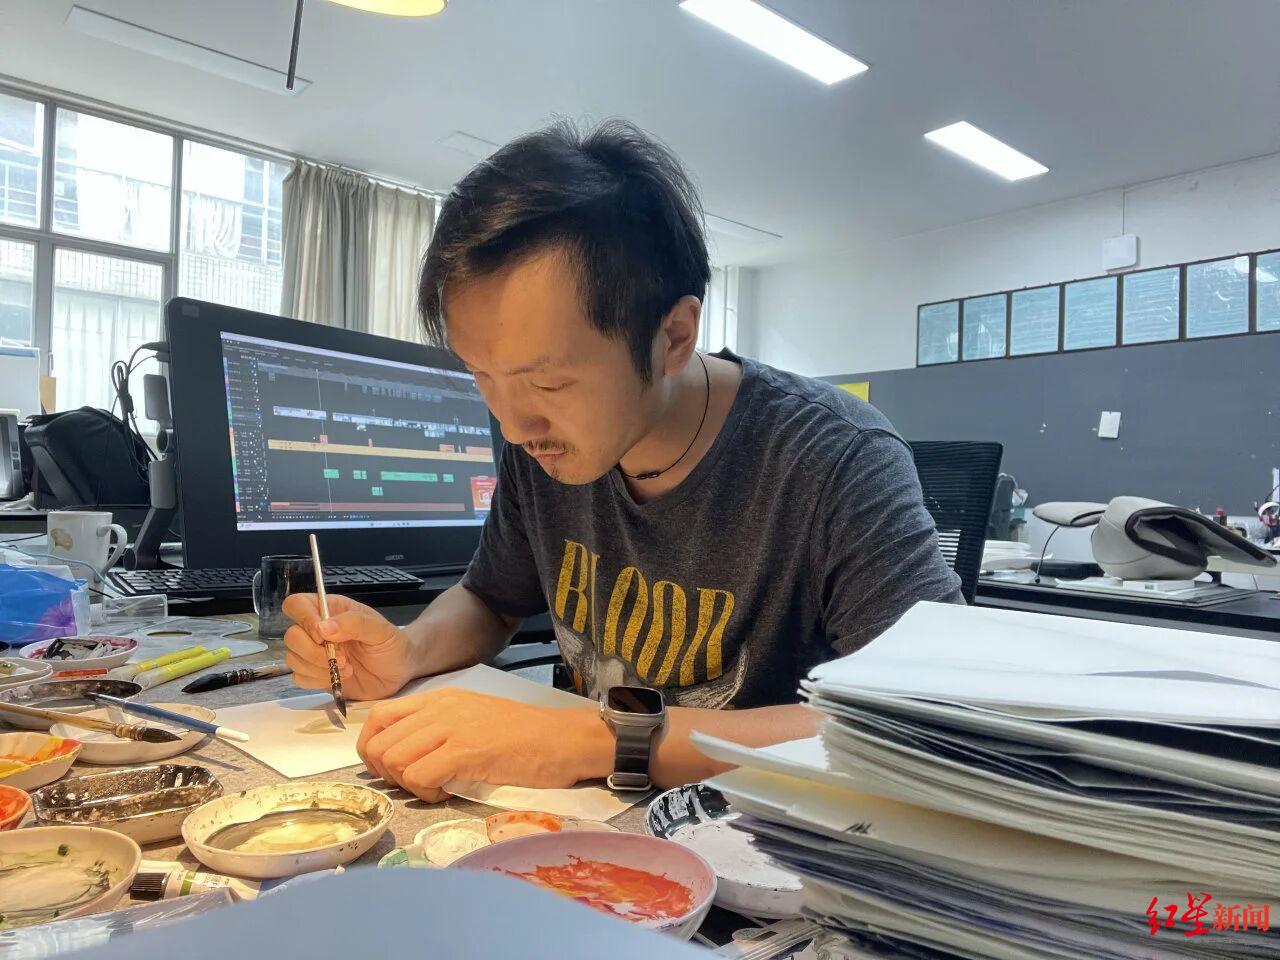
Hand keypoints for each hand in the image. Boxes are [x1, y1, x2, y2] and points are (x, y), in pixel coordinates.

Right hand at [282, 593, 414, 700]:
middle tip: (343, 659)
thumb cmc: (391, 643)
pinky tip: (338, 678)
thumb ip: (354, 623)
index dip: (304, 620)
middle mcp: (317, 629)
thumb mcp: (380, 629)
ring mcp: (315, 653)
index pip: (297, 605)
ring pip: (292, 658)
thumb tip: (322, 628)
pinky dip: (316, 680)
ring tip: (347, 668)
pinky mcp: (316, 674)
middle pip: (291, 635)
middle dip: (313, 651)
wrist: (399, 671)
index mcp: (330, 610)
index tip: (323, 636)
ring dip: (317, 667)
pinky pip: (299, 678)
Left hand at [357, 688, 612, 801]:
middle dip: (388, 774)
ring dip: (408, 785)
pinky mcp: (465, 751)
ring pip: (394, 760)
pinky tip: (449, 791)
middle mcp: (439, 708)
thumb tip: (402, 755)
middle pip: (379, 743)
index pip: (378, 717)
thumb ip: (437, 729)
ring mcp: (451, 728)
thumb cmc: (524, 735)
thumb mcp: (472, 719)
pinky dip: (427, 793)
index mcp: (438, 699)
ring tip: (436, 787)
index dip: (373, 749)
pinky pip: (419, 777)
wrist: (563, 739)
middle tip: (416, 783)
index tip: (393, 769)